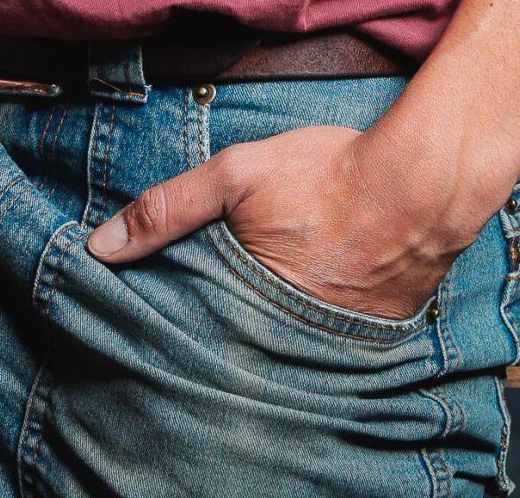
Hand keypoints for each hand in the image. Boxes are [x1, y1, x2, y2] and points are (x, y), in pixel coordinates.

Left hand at [85, 117, 488, 321]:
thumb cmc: (328, 175)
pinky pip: (316, 341)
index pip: (187, 331)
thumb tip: (99, 247)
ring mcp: (324, 345)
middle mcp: (282, 340)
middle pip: (229, 342)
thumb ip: (168, 208)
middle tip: (204, 300)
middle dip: (212, 327)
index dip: (170, 316)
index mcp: (243, 306)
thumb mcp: (237, 174)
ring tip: (250, 300)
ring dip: (258, 328)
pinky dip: (303, 324)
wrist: (420, 185)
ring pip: (272, 344)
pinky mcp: (360, 340)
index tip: (152, 306)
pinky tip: (299, 296)